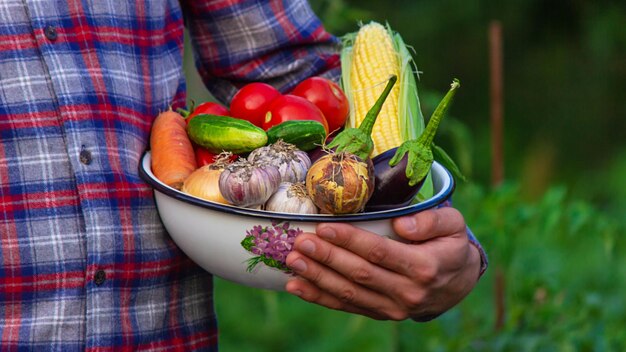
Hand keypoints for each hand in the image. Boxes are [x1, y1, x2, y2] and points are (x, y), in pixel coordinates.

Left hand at [284, 207, 481, 320]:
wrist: (458, 283)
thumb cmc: (450, 245)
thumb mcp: (453, 225)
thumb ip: (431, 221)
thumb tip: (402, 224)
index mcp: (424, 267)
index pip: (380, 252)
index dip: (351, 241)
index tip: (325, 228)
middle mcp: (407, 292)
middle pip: (359, 274)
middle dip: (327, 258)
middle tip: (301, 243)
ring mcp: (393, 308)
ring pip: (350, 294)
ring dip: (318, 278)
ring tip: (293, 262)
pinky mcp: (382, 313)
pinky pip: (347, 307)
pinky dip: (320, 297)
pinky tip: (298, 286)